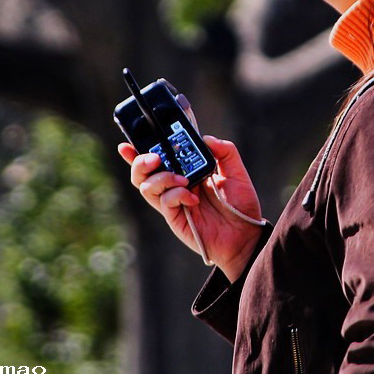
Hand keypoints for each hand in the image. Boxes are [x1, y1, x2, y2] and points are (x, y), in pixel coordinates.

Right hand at [118, 94, 264, 281]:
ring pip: (147, 187)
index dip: (137, 152)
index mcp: (184, 172)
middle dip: (140, 162)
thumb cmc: (240, 204)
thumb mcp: (236, 171)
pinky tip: (192, 198)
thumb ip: (225, 151)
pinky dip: (176, 194)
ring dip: (161, 177)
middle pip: (142, 174)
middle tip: (155, 158)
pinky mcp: (175, 218)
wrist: (246, 234)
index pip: (156, 160)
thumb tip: (206, 138)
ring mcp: (173, 203)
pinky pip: (165, 202)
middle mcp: (174, 187)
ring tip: (182, 179)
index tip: (126, 144)